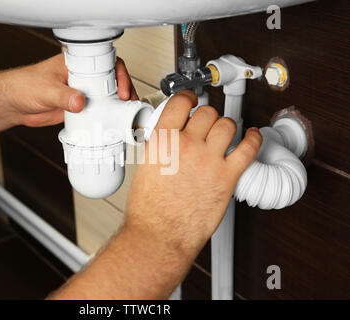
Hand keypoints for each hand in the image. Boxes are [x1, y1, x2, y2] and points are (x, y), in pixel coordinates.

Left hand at [3, 53, 138, 126]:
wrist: (14, 104)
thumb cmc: (24, 86)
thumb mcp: (46, 90)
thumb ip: (63, 96)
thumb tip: (80, 102)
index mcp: (75, 64)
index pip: (104, 63)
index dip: (118, 74)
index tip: (121, 89)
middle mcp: (81, 77)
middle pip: (110, 80)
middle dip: (124, 90)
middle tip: (128, 102)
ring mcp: (81, 93)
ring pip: (106, 96)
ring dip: (116, 105)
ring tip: (124, 114)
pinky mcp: (78, 108)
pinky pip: (96, 110)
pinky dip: (104, 117)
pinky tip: (109, 122)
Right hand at [125, 90, 261, 267]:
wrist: (160, 236)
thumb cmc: (150, 211)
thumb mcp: (144, 168)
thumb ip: (160, 147)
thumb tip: (168, 138)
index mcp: (162, 141)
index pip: (180, 103)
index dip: (189, 97)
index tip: (192, 100)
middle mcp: (187, 145)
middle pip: (207, 113)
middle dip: (207, 116)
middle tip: (206, 125)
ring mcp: (208, 160)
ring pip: (227, 125)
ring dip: (226, 126)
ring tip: (224, 134)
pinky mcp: (227, 176)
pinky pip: (248, 148)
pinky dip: (254, 139)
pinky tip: (253, 137)